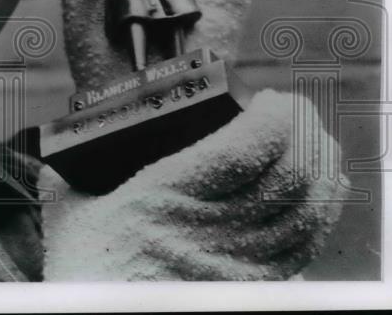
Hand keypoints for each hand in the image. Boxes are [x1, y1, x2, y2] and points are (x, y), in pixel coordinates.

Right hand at [39, 90, 346, 279]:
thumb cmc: (83, 271)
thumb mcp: (69, 210)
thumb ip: (71, 168)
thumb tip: (68, 139)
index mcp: (164, 199)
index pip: (243, 152)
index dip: (275, 119)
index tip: (274, 99)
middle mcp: (210, 232)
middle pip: (289, 179)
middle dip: (306, 135)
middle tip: (298, 112)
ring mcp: (238, 267)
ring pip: (306, 214)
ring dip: (322, 171)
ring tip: (316, 144)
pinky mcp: (251, 291)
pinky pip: (305, 249)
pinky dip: (321, 214)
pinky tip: (320, 193)